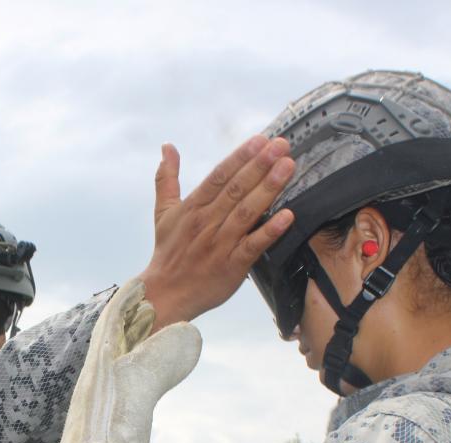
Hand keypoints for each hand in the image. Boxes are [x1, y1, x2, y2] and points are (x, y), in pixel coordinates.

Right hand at [138, 136, 294, 330]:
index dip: (240, 157)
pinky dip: (270, 231)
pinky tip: (288, 216)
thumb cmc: (168, 252)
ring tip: (287, 167)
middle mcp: (207, 223)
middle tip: (281, 145)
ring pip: (247, 212)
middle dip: (260, 165)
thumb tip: (167, 147)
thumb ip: (166, 179)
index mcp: (192, 208)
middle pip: (236, 189)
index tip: (260, 140)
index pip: (219, 176)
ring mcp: (220, 244)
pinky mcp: (232, 265)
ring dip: (268, 188)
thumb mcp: (163, 212)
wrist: (165, 294)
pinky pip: (254, 245)